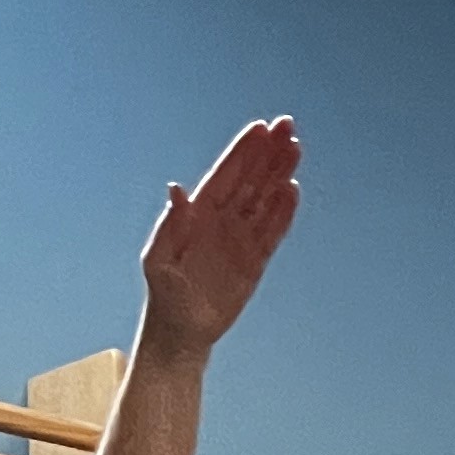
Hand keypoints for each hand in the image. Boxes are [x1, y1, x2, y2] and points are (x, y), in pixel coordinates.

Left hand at [139, 117, 301, 353]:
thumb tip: (177, 189)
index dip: (243, 151)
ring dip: (279, 174)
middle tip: (288, 125)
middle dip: (268, 152)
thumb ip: (170, 225)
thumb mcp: (158, 260)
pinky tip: (293, 191)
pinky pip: (272, 232)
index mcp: (197, 213)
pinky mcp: (254, 261)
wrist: (181, 330)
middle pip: (250, 179)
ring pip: (264, 199)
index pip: (225, 174)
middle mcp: (221, 220)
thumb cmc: (164, 293)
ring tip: (296, 149)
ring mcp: (240, 239)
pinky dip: (283, 213)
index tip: (261, 128)